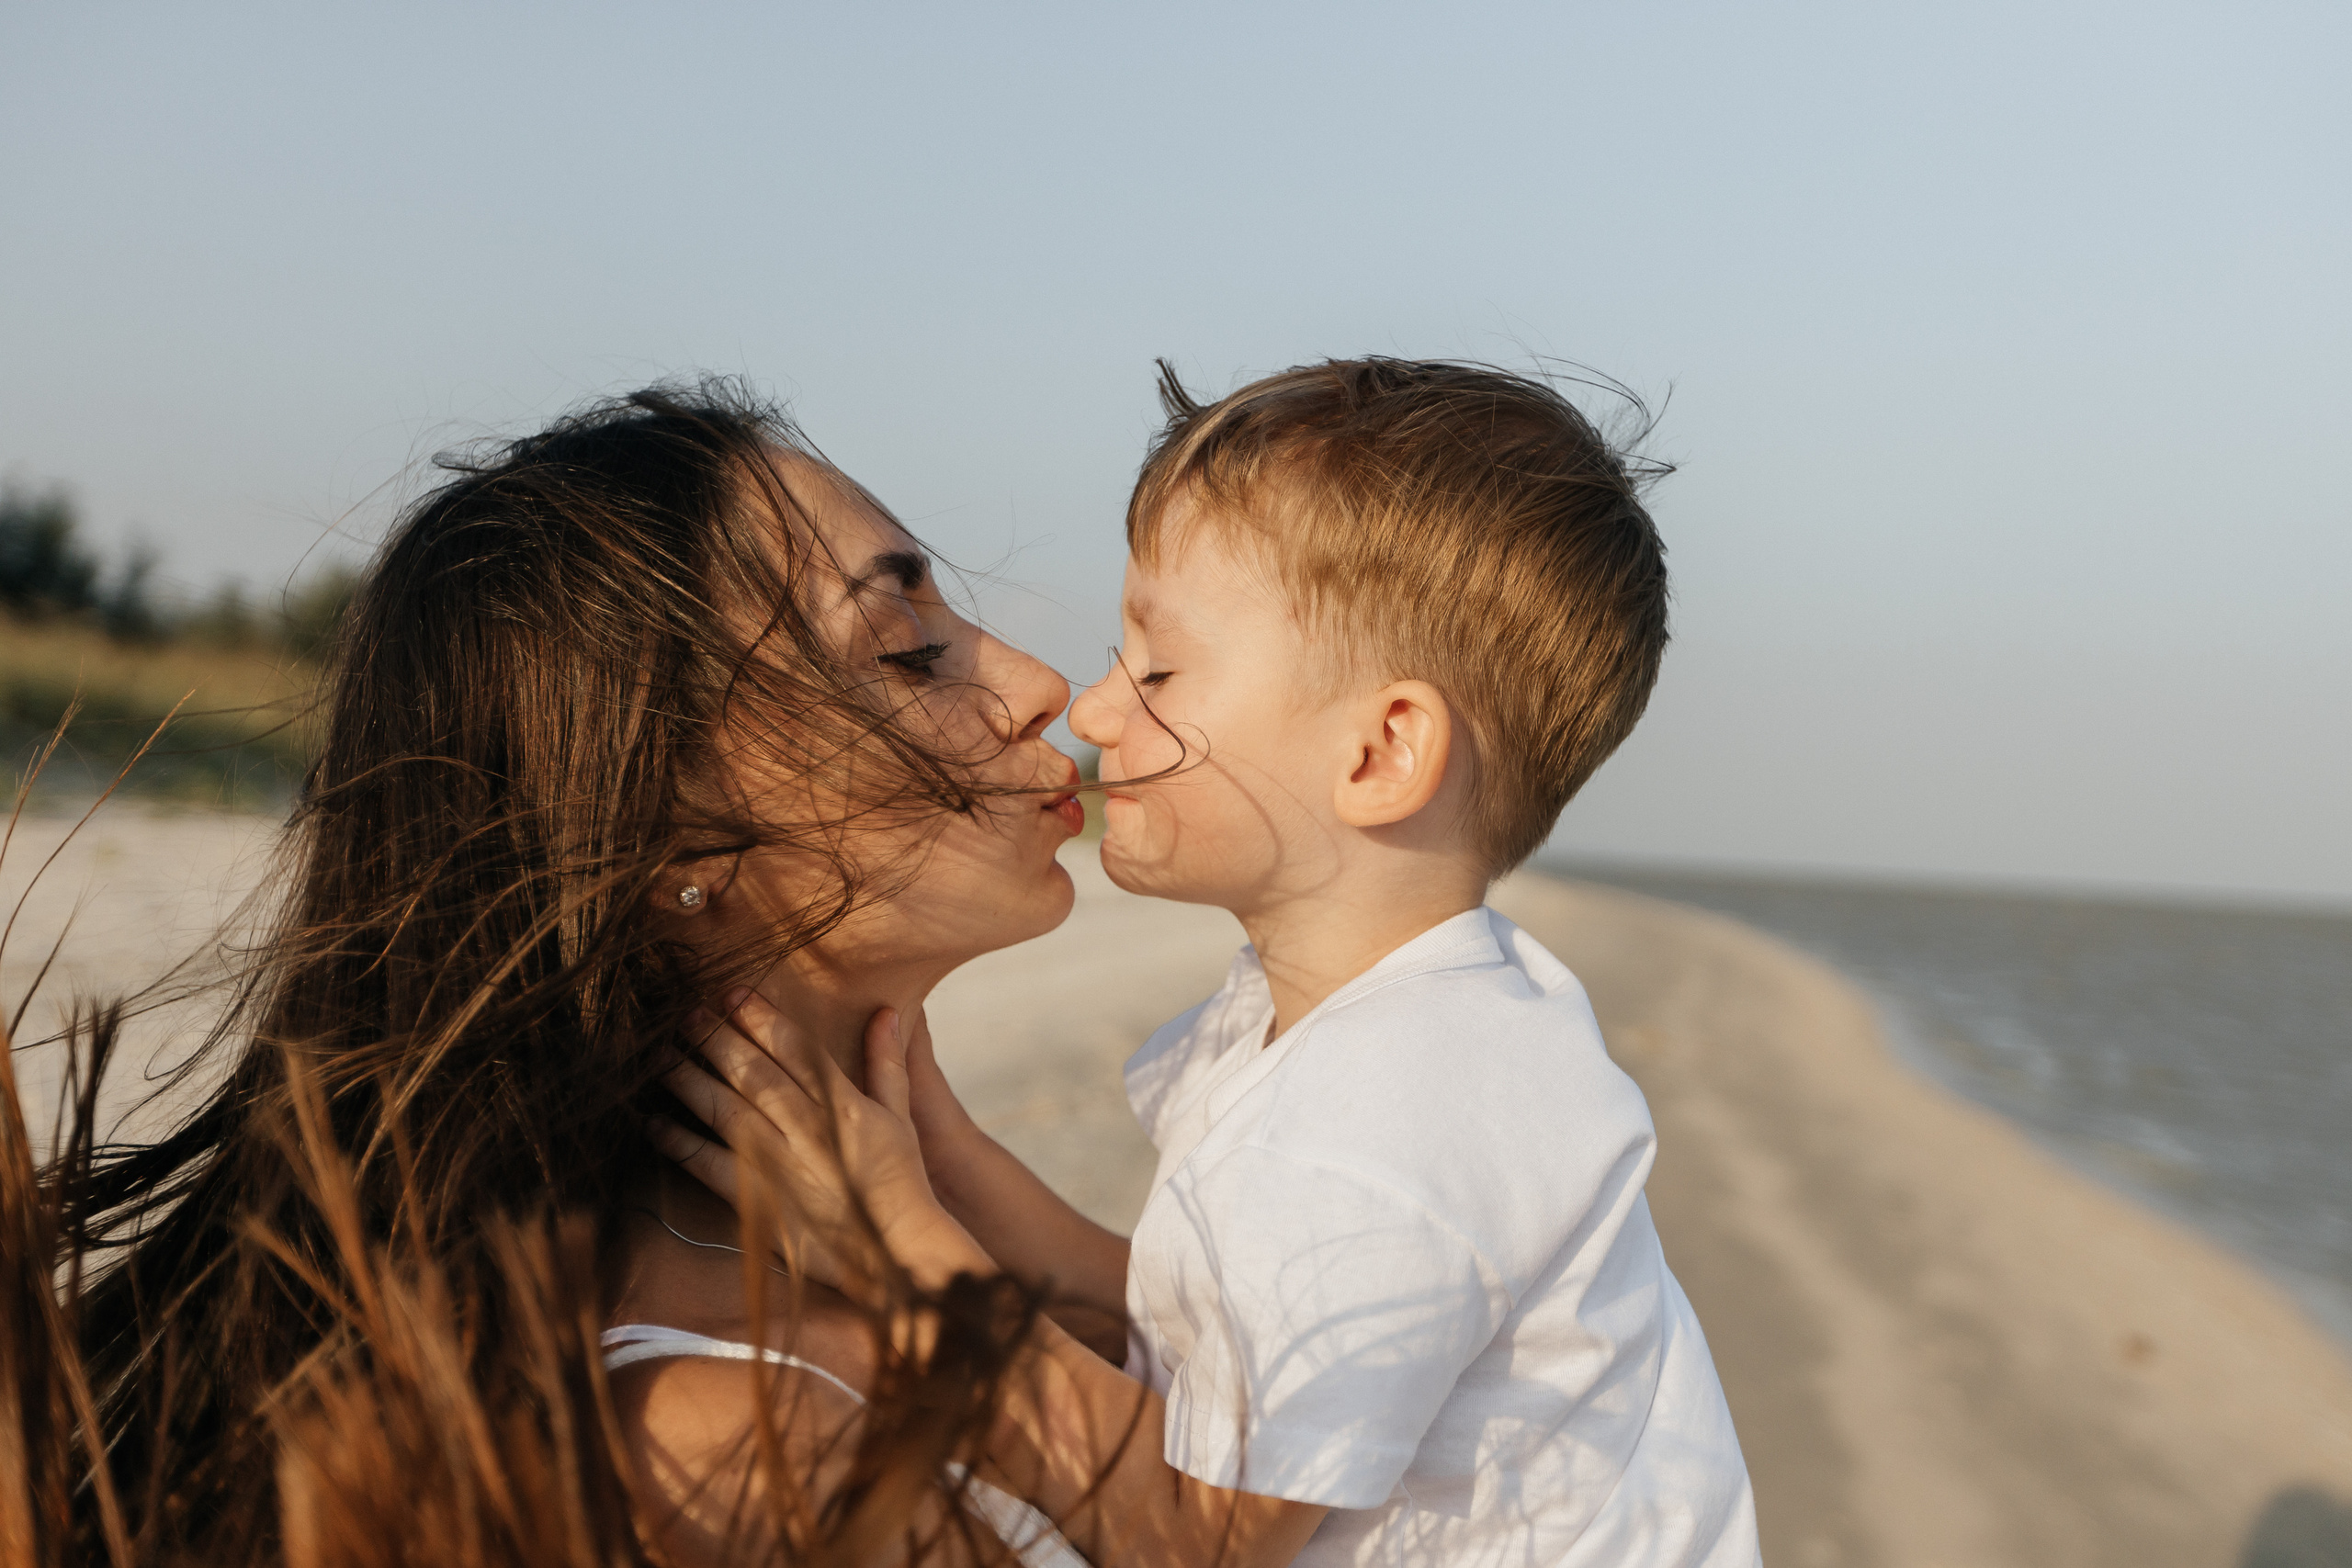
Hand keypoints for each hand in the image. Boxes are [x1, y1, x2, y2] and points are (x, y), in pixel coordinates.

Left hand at [653, 993, 990, 1299]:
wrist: (897, 1249)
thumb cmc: (901, 1180)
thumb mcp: (900, 1116)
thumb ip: (887, 1063)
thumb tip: (888, 1012)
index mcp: (842, 1103)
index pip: (793, 1048)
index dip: (759, 1017)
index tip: (730, 993)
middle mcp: (807, 1127)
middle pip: (752, 1073)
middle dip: (716, 1039)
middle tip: (684, 1013)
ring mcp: (781, 1163)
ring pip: (726, 1110)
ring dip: (690, 1081)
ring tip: (661, 1058)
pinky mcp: (761, 1199)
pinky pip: (711, 1166)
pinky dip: (681, 1144)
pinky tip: (654, 1126)